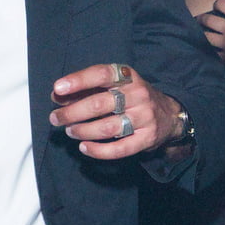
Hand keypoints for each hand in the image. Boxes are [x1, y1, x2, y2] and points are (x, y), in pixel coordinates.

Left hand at [50, 63, 188, 160]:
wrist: (169, 114)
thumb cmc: (132, 98)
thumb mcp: (115, 86)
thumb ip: (87, 89)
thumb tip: (57, 97)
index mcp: (128, 77)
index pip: (101, 74)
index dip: (79, 80)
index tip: (58, 88)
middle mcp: (138, 94)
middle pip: (99, 104)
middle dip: (72, 112)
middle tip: (55, 118)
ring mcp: (144, 117)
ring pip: (107, 127)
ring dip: (83, 131)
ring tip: (70, 131)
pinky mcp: (147, 138)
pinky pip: (120, 149)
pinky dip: (98, 151)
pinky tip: (84, 147)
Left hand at [199, 0, 224, 71]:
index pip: (219, 3)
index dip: (217, 4)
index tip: (218, 8)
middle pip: (207, 19)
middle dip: (203, 19)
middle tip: (202, 20)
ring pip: (205, 36)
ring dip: (202, 33)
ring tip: (202, 33)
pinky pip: (211, 52)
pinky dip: (208, 49)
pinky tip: (208, 48)